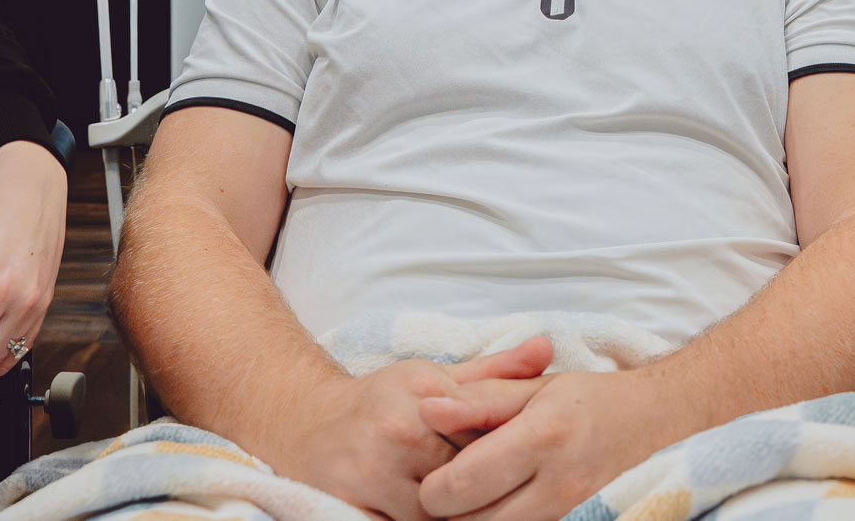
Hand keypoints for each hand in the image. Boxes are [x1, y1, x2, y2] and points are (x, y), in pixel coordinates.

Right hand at [268, 338, 554, 520]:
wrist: (307, 422)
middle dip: (481, 489)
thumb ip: (494, 371)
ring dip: (453, 513)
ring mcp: (373, 472)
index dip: (502, 455)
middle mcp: (399, 431)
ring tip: (468, 504)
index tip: (512, 463)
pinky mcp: (350, 505)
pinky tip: (434, 515)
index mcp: (426, 394)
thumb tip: (547, 350)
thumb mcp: (434, 375)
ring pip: (436, 513)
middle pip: (464, 478)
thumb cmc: (382, 399)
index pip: (486, 436)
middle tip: (494, 491)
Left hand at [416, 369, 687, 520]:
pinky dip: (491, 518)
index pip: (463, 482)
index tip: (431, 465)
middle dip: (444, 508)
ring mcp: (561, 509)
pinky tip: (491, 496)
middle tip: (441, 482)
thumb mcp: (529, 386)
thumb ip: (476, 398)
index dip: (434, 483)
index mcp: (540, 436)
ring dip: (467, 517)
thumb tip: (425, 409)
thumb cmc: (582, 397)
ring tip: (467, 488)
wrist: (643, 420)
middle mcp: (553, 482)